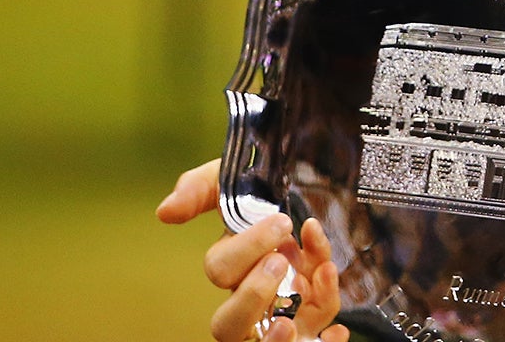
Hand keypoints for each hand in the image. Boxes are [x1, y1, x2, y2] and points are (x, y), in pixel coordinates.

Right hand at [158, 160, 347, 341]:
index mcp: (233, 264)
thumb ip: (200, 189)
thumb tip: (166, 212)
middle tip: (282, 261)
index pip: (220, 271)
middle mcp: (253, 295)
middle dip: (252, 295)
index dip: (246, 251)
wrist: (320, 186)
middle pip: (228, 323)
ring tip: (303, 303)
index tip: (282, 223)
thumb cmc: (269, 191)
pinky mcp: (314, 320)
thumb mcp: (236, 177)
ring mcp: (282, 311)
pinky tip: (337, 330)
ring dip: (279, 335)